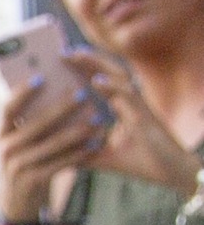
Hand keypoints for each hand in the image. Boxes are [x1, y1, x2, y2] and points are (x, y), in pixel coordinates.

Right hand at [0, 65, 109, 218]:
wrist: (16, 204)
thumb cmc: (23, 164)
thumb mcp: (18, 144)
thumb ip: (28, 123)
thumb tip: (55, 90)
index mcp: (0, 135)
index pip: (7, 109)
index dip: (22, 93)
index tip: (41, 77)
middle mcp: (5, 149)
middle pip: (35, 124)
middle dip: (60, 108)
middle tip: (82, 93)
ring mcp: (17, 167)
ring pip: (52, 143)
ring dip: (77, 130)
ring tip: (98, 118)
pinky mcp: (33, 181)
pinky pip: (61, 162)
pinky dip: (80, 152)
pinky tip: (96, 143)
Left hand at [69, 51, 201, 194]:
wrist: (172, 173)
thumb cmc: (142, 162)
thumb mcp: (103, 157)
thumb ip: (81, 152)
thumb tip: (52, 155)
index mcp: (121, 106)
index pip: (100, 81)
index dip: (83, 68)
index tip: (60, 60)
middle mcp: (130, 101)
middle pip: (107, 72)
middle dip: (86, 60)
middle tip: (62, 50)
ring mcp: (139, 106)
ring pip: (118, 76)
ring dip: (96, 64)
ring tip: (75, 55)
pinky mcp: (146, 115)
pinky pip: (129, 96)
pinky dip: (113, 87)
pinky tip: (96, 81)